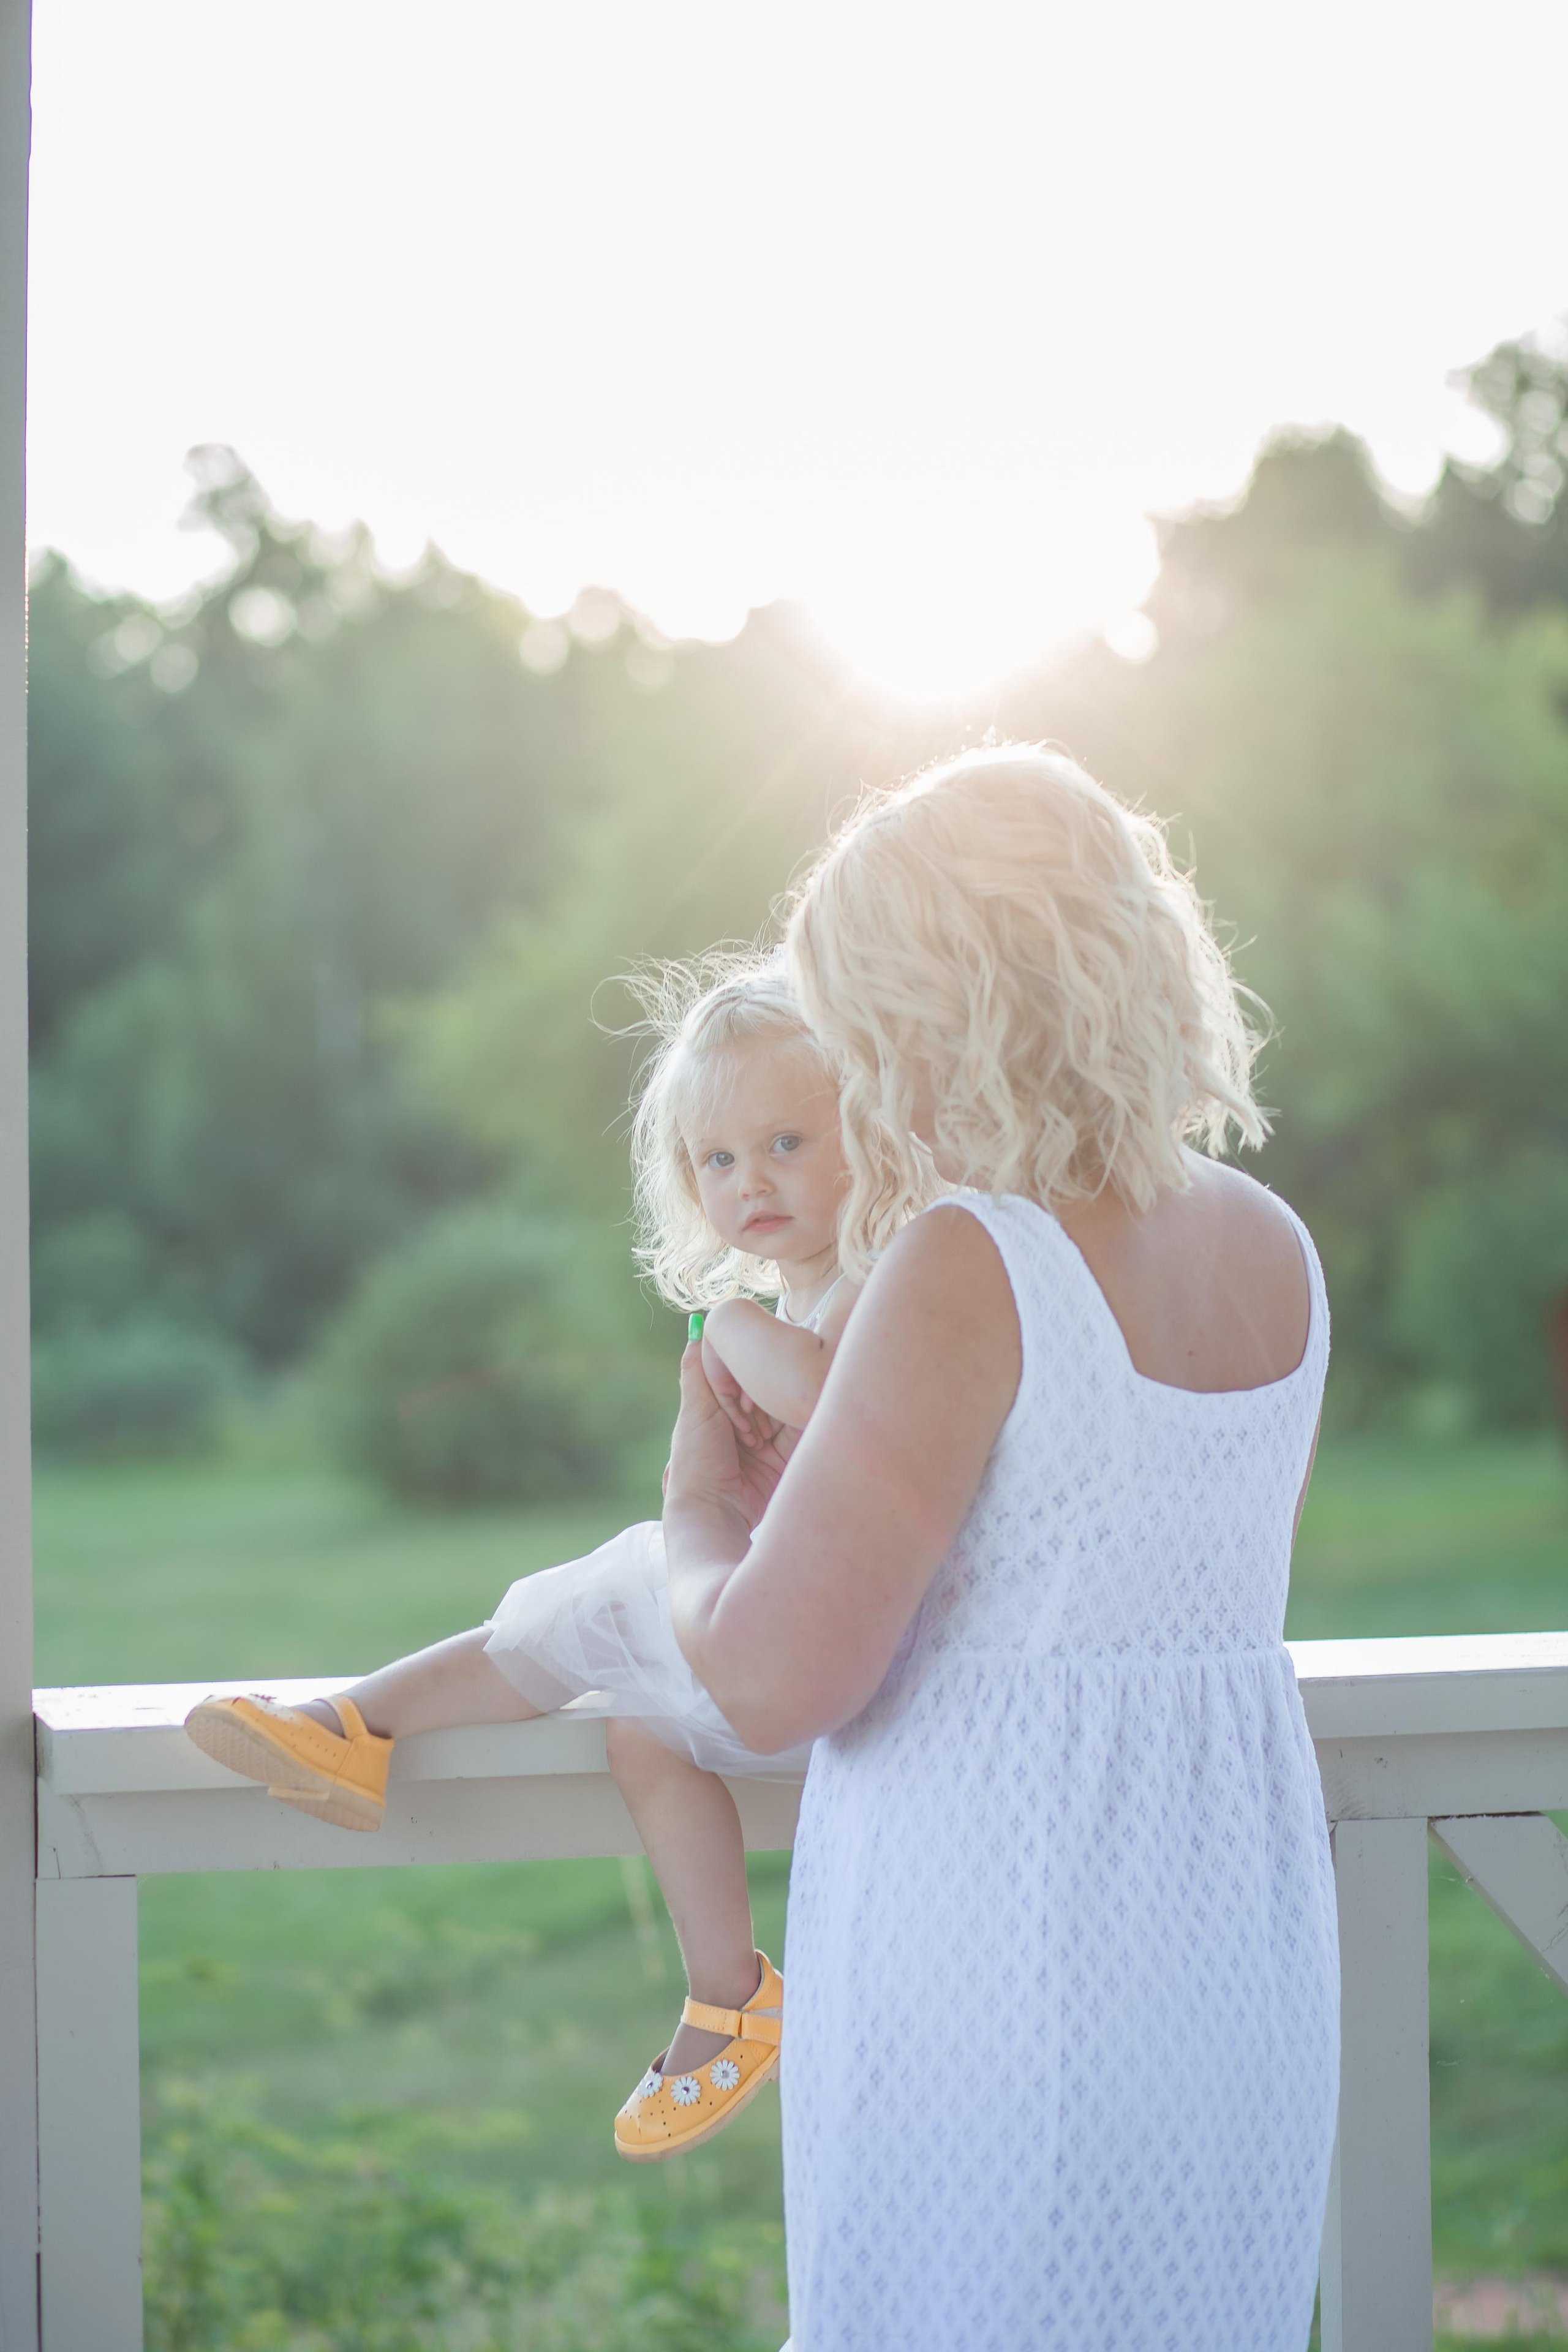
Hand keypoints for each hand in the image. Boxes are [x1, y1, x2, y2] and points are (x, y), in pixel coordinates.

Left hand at [665, 1342, 789, 1531]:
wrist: (712, 1512)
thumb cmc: (696, 1460)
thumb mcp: (695, 1410)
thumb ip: (698, 1369)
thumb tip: (696, 1324)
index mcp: (723, 1409)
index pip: (746, 1374)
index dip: (751, 1368)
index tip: (754, 1364)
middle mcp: (749, 1423)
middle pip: (771, 1388)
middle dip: (773, 1385)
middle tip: (767, 1395)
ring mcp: (771, 1442)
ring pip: (789, 1405)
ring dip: (787, 1402)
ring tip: (788, 1401)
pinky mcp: (791, 1459)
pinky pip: (804, 1429)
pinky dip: (806, 1416)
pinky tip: (810, 1403)